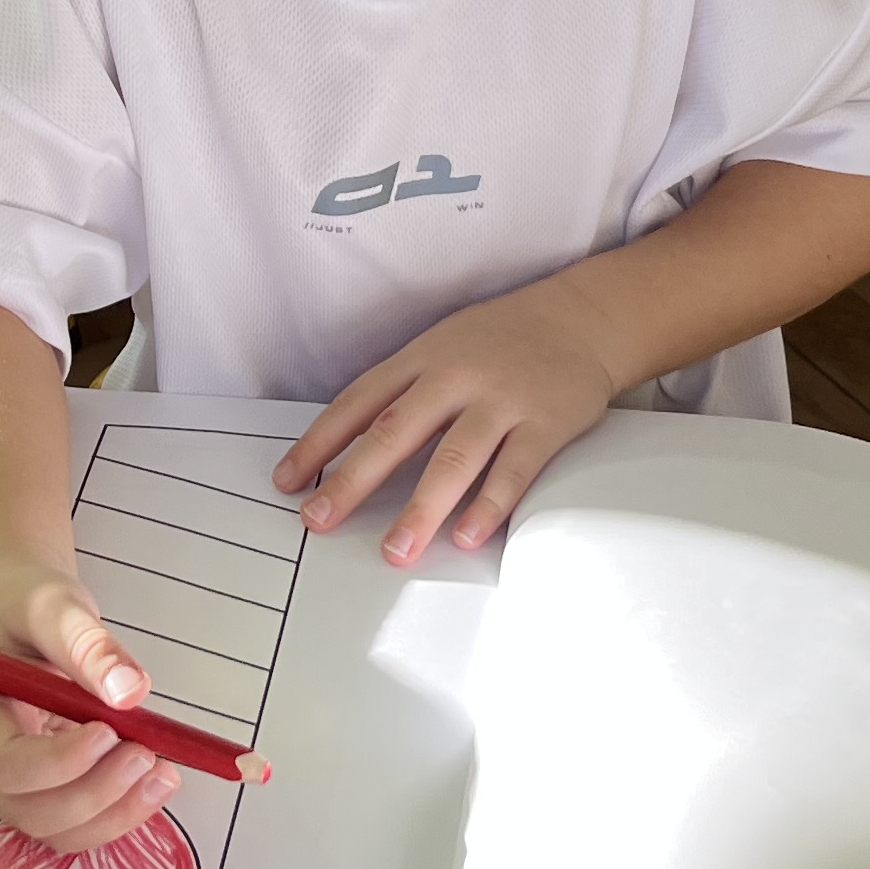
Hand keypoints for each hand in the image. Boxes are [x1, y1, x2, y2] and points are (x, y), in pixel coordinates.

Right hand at [0, 560, 179, 854]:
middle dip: (96, 795)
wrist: (20, 614)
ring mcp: (20, 785)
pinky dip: (123, 813)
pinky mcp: (52, 791)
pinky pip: (83, 824)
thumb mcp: (50, 605)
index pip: (8, 766)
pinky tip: (157, 780)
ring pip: (62, 831)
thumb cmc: (22, 605)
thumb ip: (84, 642)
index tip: (108, 732)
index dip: (59, 763)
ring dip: (117, 813)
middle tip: (146, 755)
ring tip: (164, 772)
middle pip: (33, 812)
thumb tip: (130, 691)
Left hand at [274, 278, 618, 567]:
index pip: (358, 402)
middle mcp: (456, 377)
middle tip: (319, 519)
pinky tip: (467, 537)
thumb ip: (402, 392)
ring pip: (454, 457)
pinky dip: (490, 505)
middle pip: (395, 432)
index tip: (287, 481)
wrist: (582, 318)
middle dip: (353, 480)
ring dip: (422, 508)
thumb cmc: (501, 341)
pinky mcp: (546, 423)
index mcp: (422, 358)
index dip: (319, 443)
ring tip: (395, 550)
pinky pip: (514, 470)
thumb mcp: (442, 347)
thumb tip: (348, 448)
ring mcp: (502, 400)